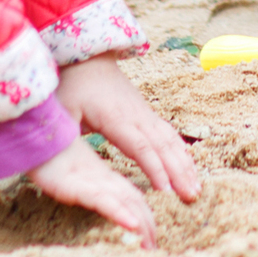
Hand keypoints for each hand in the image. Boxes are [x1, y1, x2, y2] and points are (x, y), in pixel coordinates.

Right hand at [25, 138, 157, 248]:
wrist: (29, 128)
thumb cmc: (47, 147)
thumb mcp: (67, 169)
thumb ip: (82, 180)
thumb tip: (96, 197)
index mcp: (101, 175)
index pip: (130, 196)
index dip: (145, 214)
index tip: (154, 235)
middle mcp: (100, 179)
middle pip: (132, 202)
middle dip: (147, 224)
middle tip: (156, 247)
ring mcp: (89, 181)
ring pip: (122, 202)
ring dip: (140, 222)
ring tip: (150, 242)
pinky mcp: (74, 184)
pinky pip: (101, 200)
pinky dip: (118, 212)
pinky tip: (132, 223)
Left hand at [55, 57, 200, 207]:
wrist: (89, 58)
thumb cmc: (73, 85)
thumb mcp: (62, 109)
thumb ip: (63, 133)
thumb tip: (61, 158)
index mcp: (115, 118)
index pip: (140, 147)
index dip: (154, 169)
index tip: (165, 191)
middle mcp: (137, 116)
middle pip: (163, 146)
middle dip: (179, 173)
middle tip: (192, 198)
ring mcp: (145, 114)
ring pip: (171, 141)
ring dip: (185, 165)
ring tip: (196, 190)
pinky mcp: (147, 114)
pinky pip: (169, 135)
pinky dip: (182, 154)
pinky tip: (189, 170)